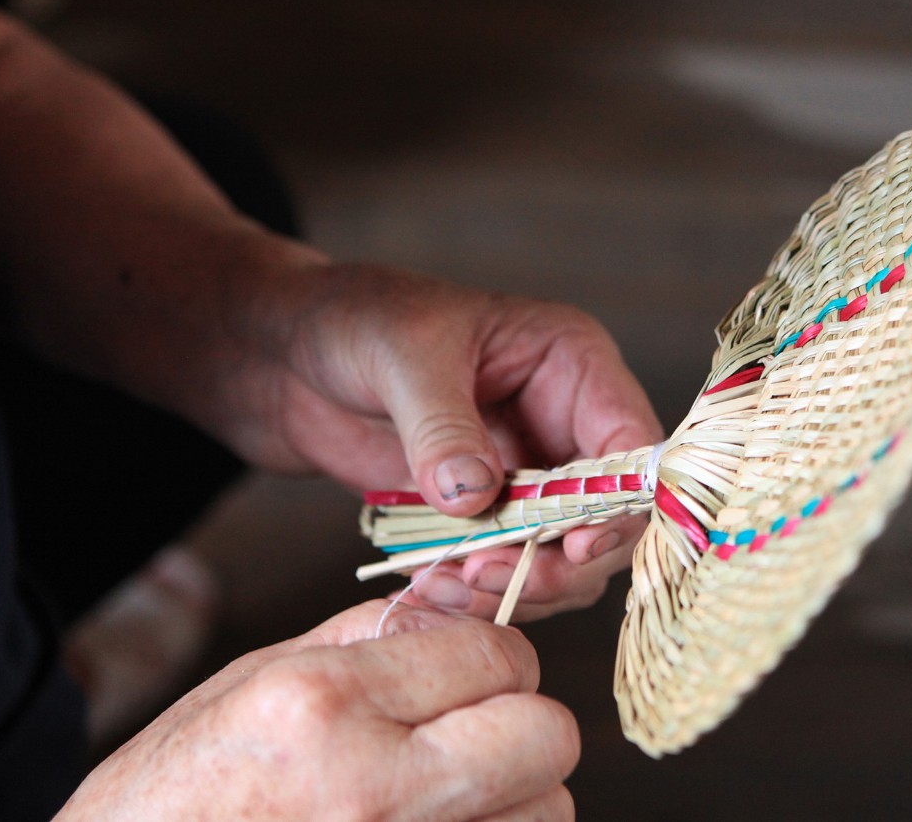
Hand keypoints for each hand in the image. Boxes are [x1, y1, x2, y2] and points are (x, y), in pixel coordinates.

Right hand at [56, 600, 578, 820]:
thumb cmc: (167, 805)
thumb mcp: (245, 687)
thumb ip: (365, 642)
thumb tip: (458, 611)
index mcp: (323, 707)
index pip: (499, 657)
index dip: (495, 662)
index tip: (467, 679)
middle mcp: (370, 792)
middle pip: (548, 739)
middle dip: (522, 730)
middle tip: (469, 741)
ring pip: (547, 816)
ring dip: (512, 806)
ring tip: (437, 806)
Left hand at [210, 260, 661, 618]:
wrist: (280, 354)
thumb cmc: (352, 320)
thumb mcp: (402, 356)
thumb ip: (443, 426)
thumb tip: (477, 497)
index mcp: (570, 362)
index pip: (632, 443)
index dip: (620, 502)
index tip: (574, 548)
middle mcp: (562, 422)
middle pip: (607, 517)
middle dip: (557, 560)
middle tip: (487, 578)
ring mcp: (525, 473)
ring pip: (560, 556)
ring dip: (512, 584)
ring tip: (443, 588)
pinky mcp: (482, 514)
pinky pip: (506, 567)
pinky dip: (475, 591)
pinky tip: (427, 591)